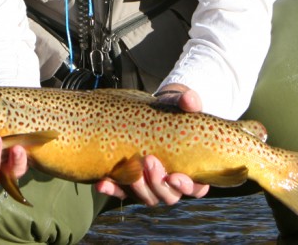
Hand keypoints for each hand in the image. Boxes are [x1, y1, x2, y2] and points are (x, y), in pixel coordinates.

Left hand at [94, 85, 209, 204]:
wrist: (150, 111)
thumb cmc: (172, 110)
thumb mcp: (181, 103)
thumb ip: (188, 101)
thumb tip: (189, 100)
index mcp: (191, 169)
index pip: (196, 188)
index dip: (186, 186)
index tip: (175, 176)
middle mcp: (171, 182)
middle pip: (168, 196)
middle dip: (157, 183)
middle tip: (149, 161)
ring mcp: (150, 185)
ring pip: (147, 197)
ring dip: (138, 188)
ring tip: (130, 166)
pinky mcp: (130, 182)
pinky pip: (121, 192)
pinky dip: (112, 189)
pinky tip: (102, 183)